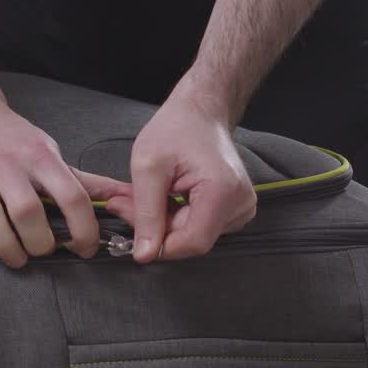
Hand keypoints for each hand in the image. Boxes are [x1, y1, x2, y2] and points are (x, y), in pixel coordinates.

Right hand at [0, 100, 125, 267]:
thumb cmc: (10, 138)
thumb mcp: (48, 151)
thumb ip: (83, 179)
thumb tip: (123, 196)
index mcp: (39, 157)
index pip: (71, 196)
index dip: (83, 229)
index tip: (85, 249)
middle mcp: (6, 164)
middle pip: (28, 211)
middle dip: (40, 242)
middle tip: (42, 252)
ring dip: (5, 246)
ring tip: (16, 258)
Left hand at [105, 95, 256, 262]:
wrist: (200, 112)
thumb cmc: (176, 128)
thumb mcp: (148, 167)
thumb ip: (146, 214)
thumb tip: (144, 255)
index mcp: (223, 191)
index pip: (191, 242)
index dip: (158, 243)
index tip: (131, 227)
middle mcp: (241, 204)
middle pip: (191, 239)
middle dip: (155, 227)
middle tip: (125, 202)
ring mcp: (242, 208)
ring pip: (193, 235)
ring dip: (164, 222)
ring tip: (147, 194)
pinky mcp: (236, 209)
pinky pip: (201, 227)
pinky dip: (177, 217)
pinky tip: (166, 196)